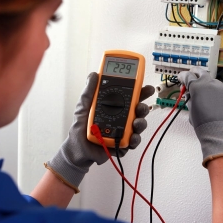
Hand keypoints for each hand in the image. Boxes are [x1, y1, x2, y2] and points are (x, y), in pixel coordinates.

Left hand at [47, 72, 154, 190]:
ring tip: (136, 123)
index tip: (146, 88)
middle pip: (138, 111)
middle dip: (143, 107)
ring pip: (138, 125)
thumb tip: (93, 75)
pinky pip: (133, 141)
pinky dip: (134, 139)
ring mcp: (123, 131)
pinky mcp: (122, 144)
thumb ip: (89, 91)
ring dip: (141, 123)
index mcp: (114, 107)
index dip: (140, 92)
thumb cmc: (80, 127)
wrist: (77, 148)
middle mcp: (121, 118)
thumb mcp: (83, 107)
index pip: (130, 97)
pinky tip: (132, 138)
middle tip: (141, 107)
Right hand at [177, 67, 222, 166]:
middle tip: (193, 75)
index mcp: (197, 87)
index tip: (182, 78)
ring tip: (211, 99)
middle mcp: (211, 83)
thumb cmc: (203, 124)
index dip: (183, 77)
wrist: (220, 133)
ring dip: (211, 87)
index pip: (187, 76)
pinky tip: (222, 102)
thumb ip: (190, 97)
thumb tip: (189, 92)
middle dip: (196, 73)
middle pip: (201, 73)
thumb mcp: (191, 109)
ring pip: (215, 83)